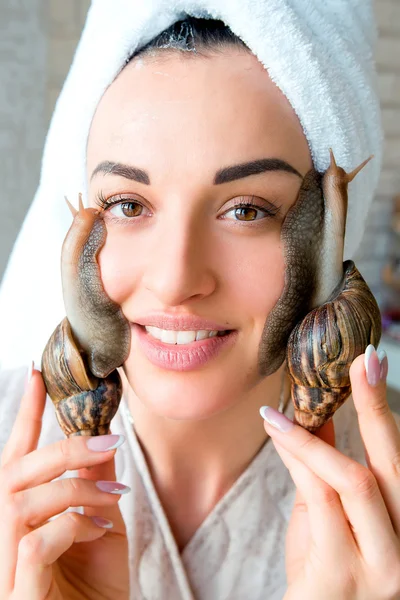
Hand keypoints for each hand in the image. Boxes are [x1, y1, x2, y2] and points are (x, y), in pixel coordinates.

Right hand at [0, 366, 129, 599]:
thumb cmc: (93, 588)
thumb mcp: (102, 525)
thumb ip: (96, 485)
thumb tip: (104, 438)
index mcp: (22, 515)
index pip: (16, 455)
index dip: (25, 413)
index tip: (37, 374)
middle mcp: (3, 533)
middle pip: (13, 471)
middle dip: (62, 448)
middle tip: (107, 440)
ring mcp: (3, 562)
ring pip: (21, 501)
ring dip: (74, 488)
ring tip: (112, 495)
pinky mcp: (15, 590)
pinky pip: (33, 543)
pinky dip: (71, 527)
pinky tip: (97, 532)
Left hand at [260, 345, 399, 599]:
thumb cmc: (323, 568)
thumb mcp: (330, 514)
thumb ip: (329, 467)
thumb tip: (320, 411)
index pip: (399, 458)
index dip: (386, 408)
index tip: (374, 361)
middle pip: (391, 464)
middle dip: (375, 406)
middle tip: (357, 362)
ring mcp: (381, 566)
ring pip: (352, 479)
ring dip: (310, 439)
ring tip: (276, 416)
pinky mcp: (342, 574)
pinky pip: (320, 500)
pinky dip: (298, 460)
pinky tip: (277, 435)